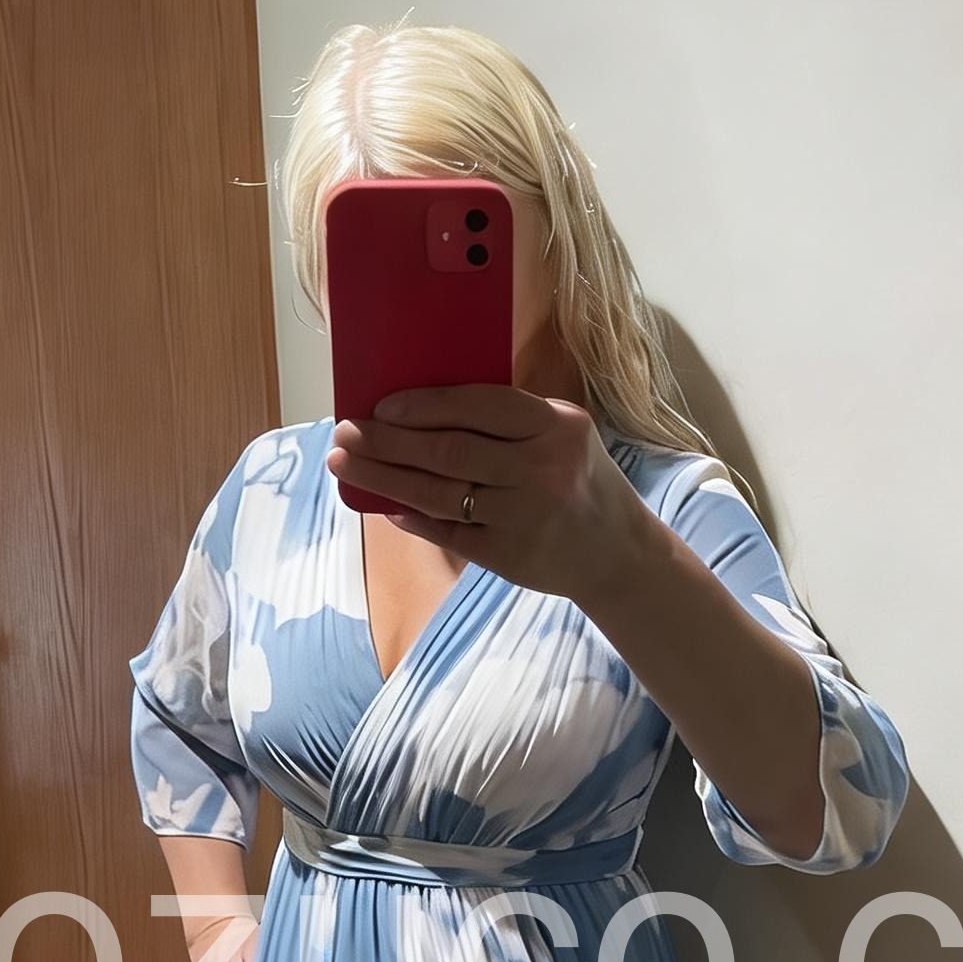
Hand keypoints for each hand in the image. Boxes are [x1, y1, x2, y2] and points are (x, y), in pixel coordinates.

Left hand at [326, 387, 663, 610]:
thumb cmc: (579, 481)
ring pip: (441, 494)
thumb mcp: (563, 434)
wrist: (616, 553)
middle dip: (388, 441)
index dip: (424, 405)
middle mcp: (542, 470)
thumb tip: (423, 409)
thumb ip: (510, 419)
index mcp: (557, 427)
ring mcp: (525, 516)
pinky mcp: (510, 556)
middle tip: (346, 433)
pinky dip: (413, 518)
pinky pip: (448, 533)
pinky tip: (385, 504)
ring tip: (348, 465)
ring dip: (386, 478)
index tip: (382, 406)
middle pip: (449, 451)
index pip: (479, 406)